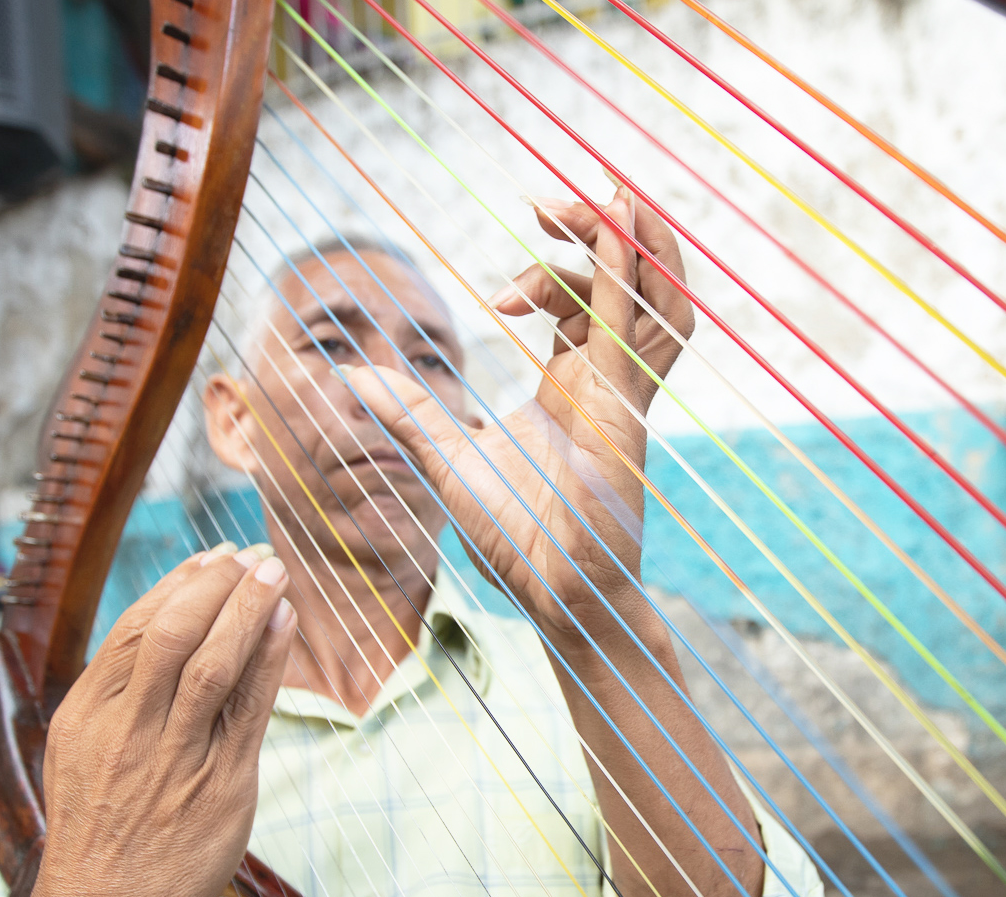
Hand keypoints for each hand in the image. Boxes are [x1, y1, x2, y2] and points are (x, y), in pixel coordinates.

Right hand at [23, 543, 295, 896]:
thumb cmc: (97, 830)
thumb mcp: (81, 749)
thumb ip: (116, 691)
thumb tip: (161, 626)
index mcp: (88, 713)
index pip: (136, 628)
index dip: (179, 585)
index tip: (211, 558)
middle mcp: (128, 730)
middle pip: (175, 634)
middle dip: (218, 585)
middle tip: (251, 553)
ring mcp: (174, 759)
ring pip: (213, 664)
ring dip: (248, 609)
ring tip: (274, 572)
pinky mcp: (219, 789)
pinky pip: (249, 710)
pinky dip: (268, 660)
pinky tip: (284, 625)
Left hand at [358, 188, 691, 636]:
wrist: (555, 595)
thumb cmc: (516, 540)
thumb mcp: (449, 458)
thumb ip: (410, 411)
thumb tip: (352, 377)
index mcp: (574, 387)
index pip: (584, 303)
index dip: (554, 270)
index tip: (500, 291)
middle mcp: (607, 381)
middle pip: (620, 283)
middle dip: (590, 233)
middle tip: (543, 206)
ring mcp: (624, 392)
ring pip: (652, 294)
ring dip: (633, 237)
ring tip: (603, 191)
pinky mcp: (626, 407)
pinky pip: (637, 325)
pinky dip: (630, 272)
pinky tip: (614, 223)